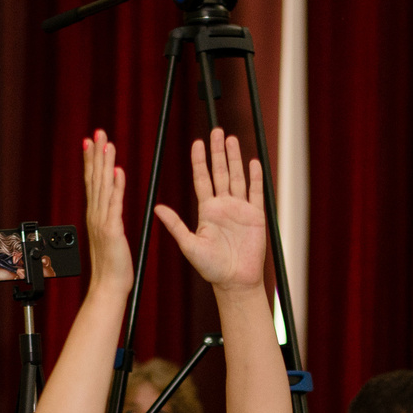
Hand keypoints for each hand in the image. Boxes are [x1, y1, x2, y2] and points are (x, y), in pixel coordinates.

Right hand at [79, 130, 131, 297]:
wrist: (108, 286)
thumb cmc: (112, 266)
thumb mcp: (109, 237)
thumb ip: (108, 220)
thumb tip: (110, 207)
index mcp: (95, 215)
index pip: (92, 181)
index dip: (91, 160)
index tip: (90, 141)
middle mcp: (95, 214)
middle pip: (95, 177)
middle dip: (96, 153)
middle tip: (98, 131)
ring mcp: (102, 221)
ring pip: (103, 185)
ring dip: (105, 162)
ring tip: (107, 142)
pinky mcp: (112, 229)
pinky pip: (114, 203)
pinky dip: (116, 185)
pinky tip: (117, 170)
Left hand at [152, 127, 268, 291]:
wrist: (234, 281)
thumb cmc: (210, 267)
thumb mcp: (189, 245)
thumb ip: (175, 225)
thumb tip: (157, 207)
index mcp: (206, 210)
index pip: (202, 178)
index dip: (199, 160)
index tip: (197, 143)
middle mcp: (223, 206)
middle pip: (220, 172)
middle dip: (218, 152)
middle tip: (216, 131)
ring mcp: (240, 209)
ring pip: (237, 177)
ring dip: (235, 158)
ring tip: (232, 139)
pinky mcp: (255, 216)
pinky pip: (255, 192)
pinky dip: (254, 177)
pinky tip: (252, 162)